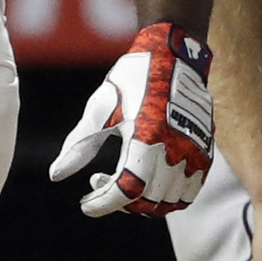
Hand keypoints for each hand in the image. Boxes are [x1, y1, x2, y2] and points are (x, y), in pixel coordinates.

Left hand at [52, 22, 213, 217]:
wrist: (174, 56)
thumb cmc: (133, 79)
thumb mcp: (100, 109)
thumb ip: (79, 145)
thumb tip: (55, 175)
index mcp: (148, 140)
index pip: (126, 191)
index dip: (102, 204)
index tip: (85, 204)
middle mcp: (176, 151)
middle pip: (148, 202)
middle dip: (120, 203)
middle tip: (100, 183)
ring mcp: (195, 153)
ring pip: (170, 201)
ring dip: (144, 202)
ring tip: (124, 182)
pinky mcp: (206, 151)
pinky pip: (190, 190)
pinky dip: (169, 196)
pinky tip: (148, 181)